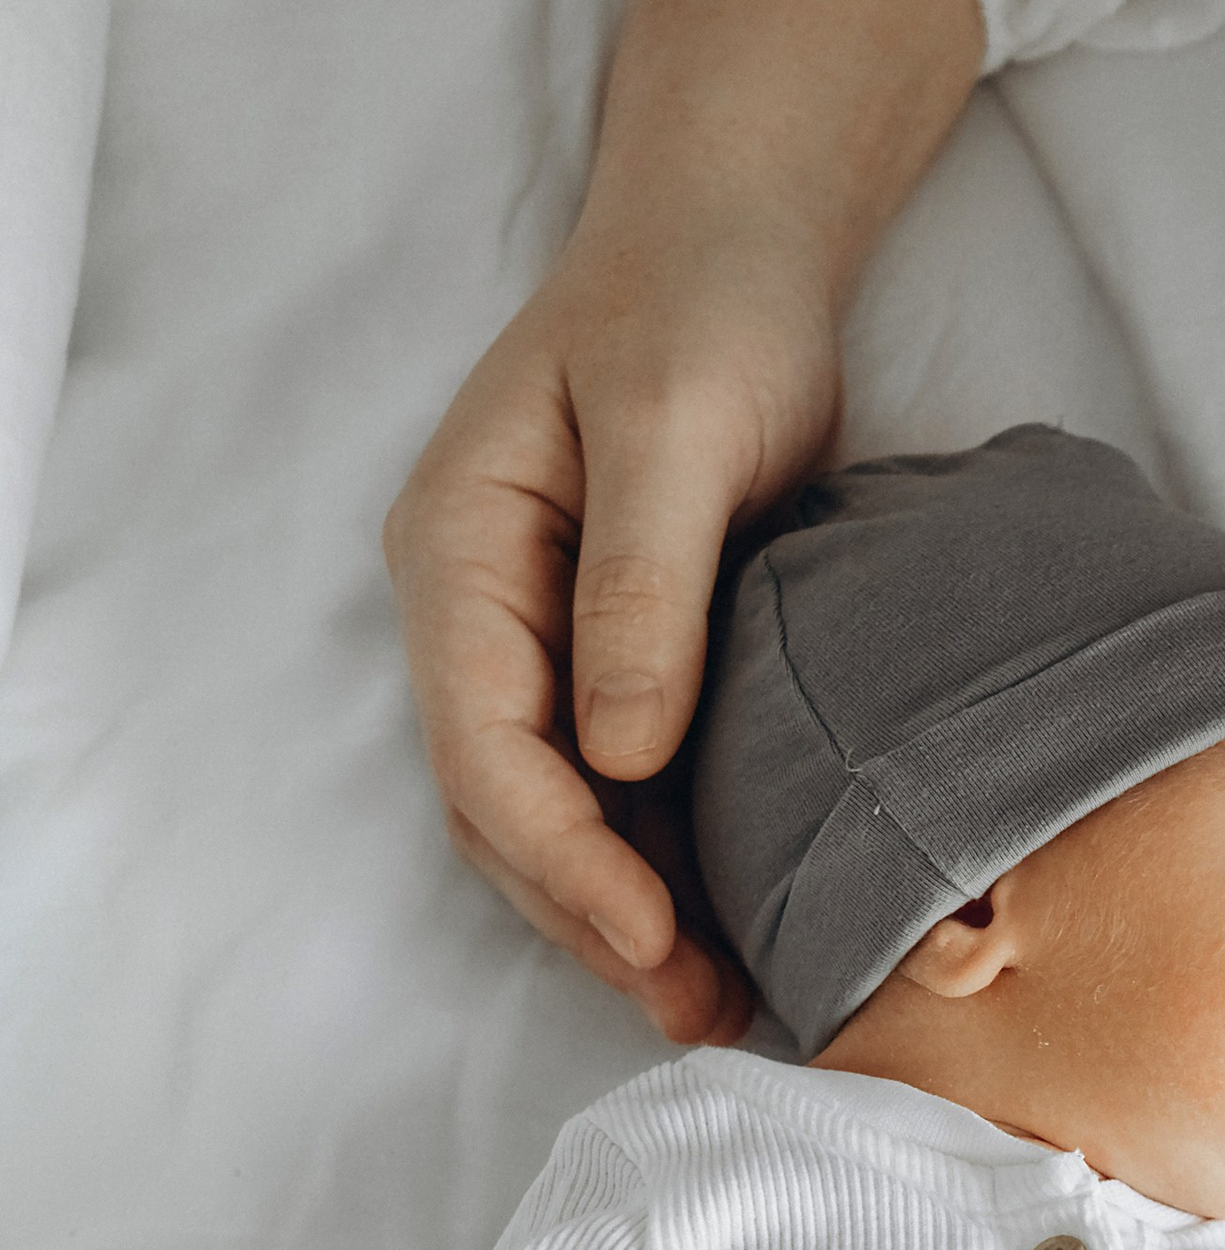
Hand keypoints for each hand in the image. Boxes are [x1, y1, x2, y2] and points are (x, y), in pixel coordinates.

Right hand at [385, 0, 980, 1038]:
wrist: (739, 241)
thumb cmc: (700, 307)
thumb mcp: (673, 428)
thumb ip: (643, 590)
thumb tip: (622, 753)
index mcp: (460, 557)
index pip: (484, 749)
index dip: (564, 859)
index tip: (650, 938)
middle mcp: (480, 614)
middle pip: (508, 810)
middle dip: (595, 917)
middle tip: (696, 1009)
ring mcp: (541, 642)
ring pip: (563, 816)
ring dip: (631, 914)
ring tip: (721, 1005)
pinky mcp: (615, 657)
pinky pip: (624, 787)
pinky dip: (671, 862)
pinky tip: (739, 928)